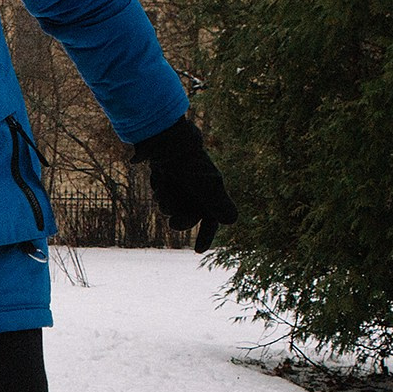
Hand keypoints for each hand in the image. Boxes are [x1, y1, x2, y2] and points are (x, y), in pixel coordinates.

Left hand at [132, 117, 237, 251]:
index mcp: (211, 191)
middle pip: (186, 217)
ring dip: (166, 200)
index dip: (206, 235)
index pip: (211, 220)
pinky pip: (161, 196)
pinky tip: (160, 177)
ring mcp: (181, 185)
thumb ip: (218, 202)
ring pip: (170, 208)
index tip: (198, 251)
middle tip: (173, 222)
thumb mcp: (205, 184)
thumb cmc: (188, 163)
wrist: (166, 140)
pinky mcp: (168, 179)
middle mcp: (197, 190)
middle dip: (180, 218)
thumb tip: (233, 221)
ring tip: (167, 183)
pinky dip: (159, 189)